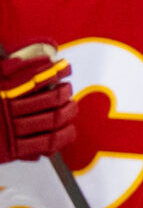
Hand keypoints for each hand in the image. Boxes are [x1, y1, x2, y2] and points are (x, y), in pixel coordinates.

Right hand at [0, 46, 74, 164]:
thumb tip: (33, 57)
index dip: (52, 72)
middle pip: (47, 98)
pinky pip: (45, 143)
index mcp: (0, 90)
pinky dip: (62, 136)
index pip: (32, 77)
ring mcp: (11, 130)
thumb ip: (9, 69)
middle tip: (68, 88)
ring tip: (72, 106)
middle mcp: (6, 109)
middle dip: (63, 92)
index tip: (64, 67)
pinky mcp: (14, 150)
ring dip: (66, 112)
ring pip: (50, 120)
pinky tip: (69, 130)